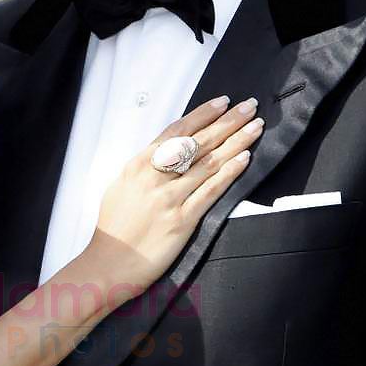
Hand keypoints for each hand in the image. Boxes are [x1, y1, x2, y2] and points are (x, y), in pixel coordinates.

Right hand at [94, 95, 262, 297]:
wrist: (110, 263)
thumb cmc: (115, 227)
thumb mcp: (122, 186)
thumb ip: (145, 167)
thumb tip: (169, 152)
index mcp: (139, 165)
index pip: (177, 131)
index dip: (202, 114)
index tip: (223, 102)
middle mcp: (154, 177)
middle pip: (198, 142)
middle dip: (227, 121)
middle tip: (248, 107)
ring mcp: (169, 198)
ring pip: (209, 163)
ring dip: (236, 142)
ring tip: (255, 128)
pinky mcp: (182, 221)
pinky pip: (210, 192)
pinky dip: (228, 174)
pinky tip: (244, 159)